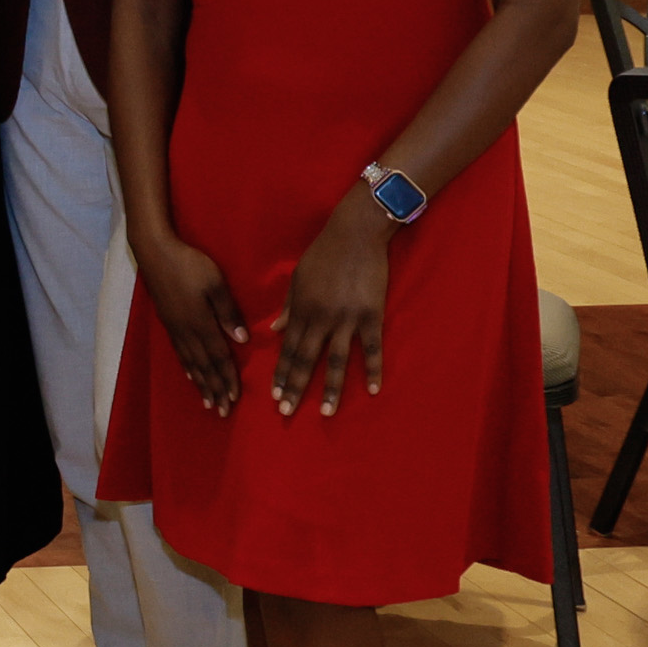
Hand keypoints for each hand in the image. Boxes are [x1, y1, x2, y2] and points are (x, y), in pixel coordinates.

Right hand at [133, 228, 246, 415]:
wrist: (155, 252)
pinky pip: (180, 352)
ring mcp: (175, 327)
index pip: (218, 357)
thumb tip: (241, 340)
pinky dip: (188, 368)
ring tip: (208, 401)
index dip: (227, 377)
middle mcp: (186, 331)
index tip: (235, 397)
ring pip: (191, 363)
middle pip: (204, 366)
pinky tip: (191, 375)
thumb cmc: (189, 264)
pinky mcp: (168, 322)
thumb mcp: (215, 283)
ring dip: (201, 384)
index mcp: (200, 322)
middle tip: (222, 410)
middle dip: (215, 389)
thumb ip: (227, 312)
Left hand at [270, 195, 391, 416]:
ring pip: (336, 361)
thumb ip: (288, 306)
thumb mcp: (298, 277)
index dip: (281, 373)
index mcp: (301, 310)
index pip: (288, 349)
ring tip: (326, 412)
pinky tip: (373, 390)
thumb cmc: (324, 253)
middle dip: (296, 388)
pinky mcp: (371, 315)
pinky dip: (373, 370)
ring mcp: (347, 319)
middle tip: (287, 413)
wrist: (355, 233)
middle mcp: (321, 319)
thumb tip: (275, 330)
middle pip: (306, 360)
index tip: (274, 396)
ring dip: (331, 389)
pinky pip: (372, 349)